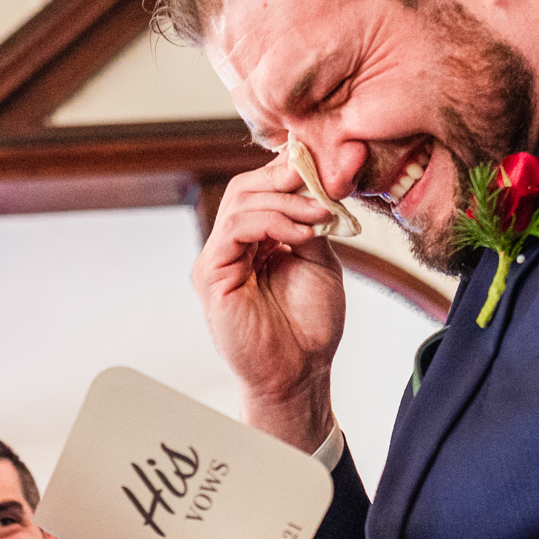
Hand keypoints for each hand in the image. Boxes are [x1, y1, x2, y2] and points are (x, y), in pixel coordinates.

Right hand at [194, 152, 347, 451]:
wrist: (299, 372)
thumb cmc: (308, 324)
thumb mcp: (318, 259)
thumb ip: (309, 222)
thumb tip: (314, 182)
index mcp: (252, 241)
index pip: (260, 189)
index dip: (290, 172)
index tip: (327, 166)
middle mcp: (229, 247)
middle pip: (245, 188)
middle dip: (285, 179)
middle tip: (322, 182)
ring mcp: (217, 260)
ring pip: (240, 202)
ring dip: (286, 202)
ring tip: (319, 215)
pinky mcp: (211, 276)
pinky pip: (234, 229)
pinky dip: (271, 221)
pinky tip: (301, 234)